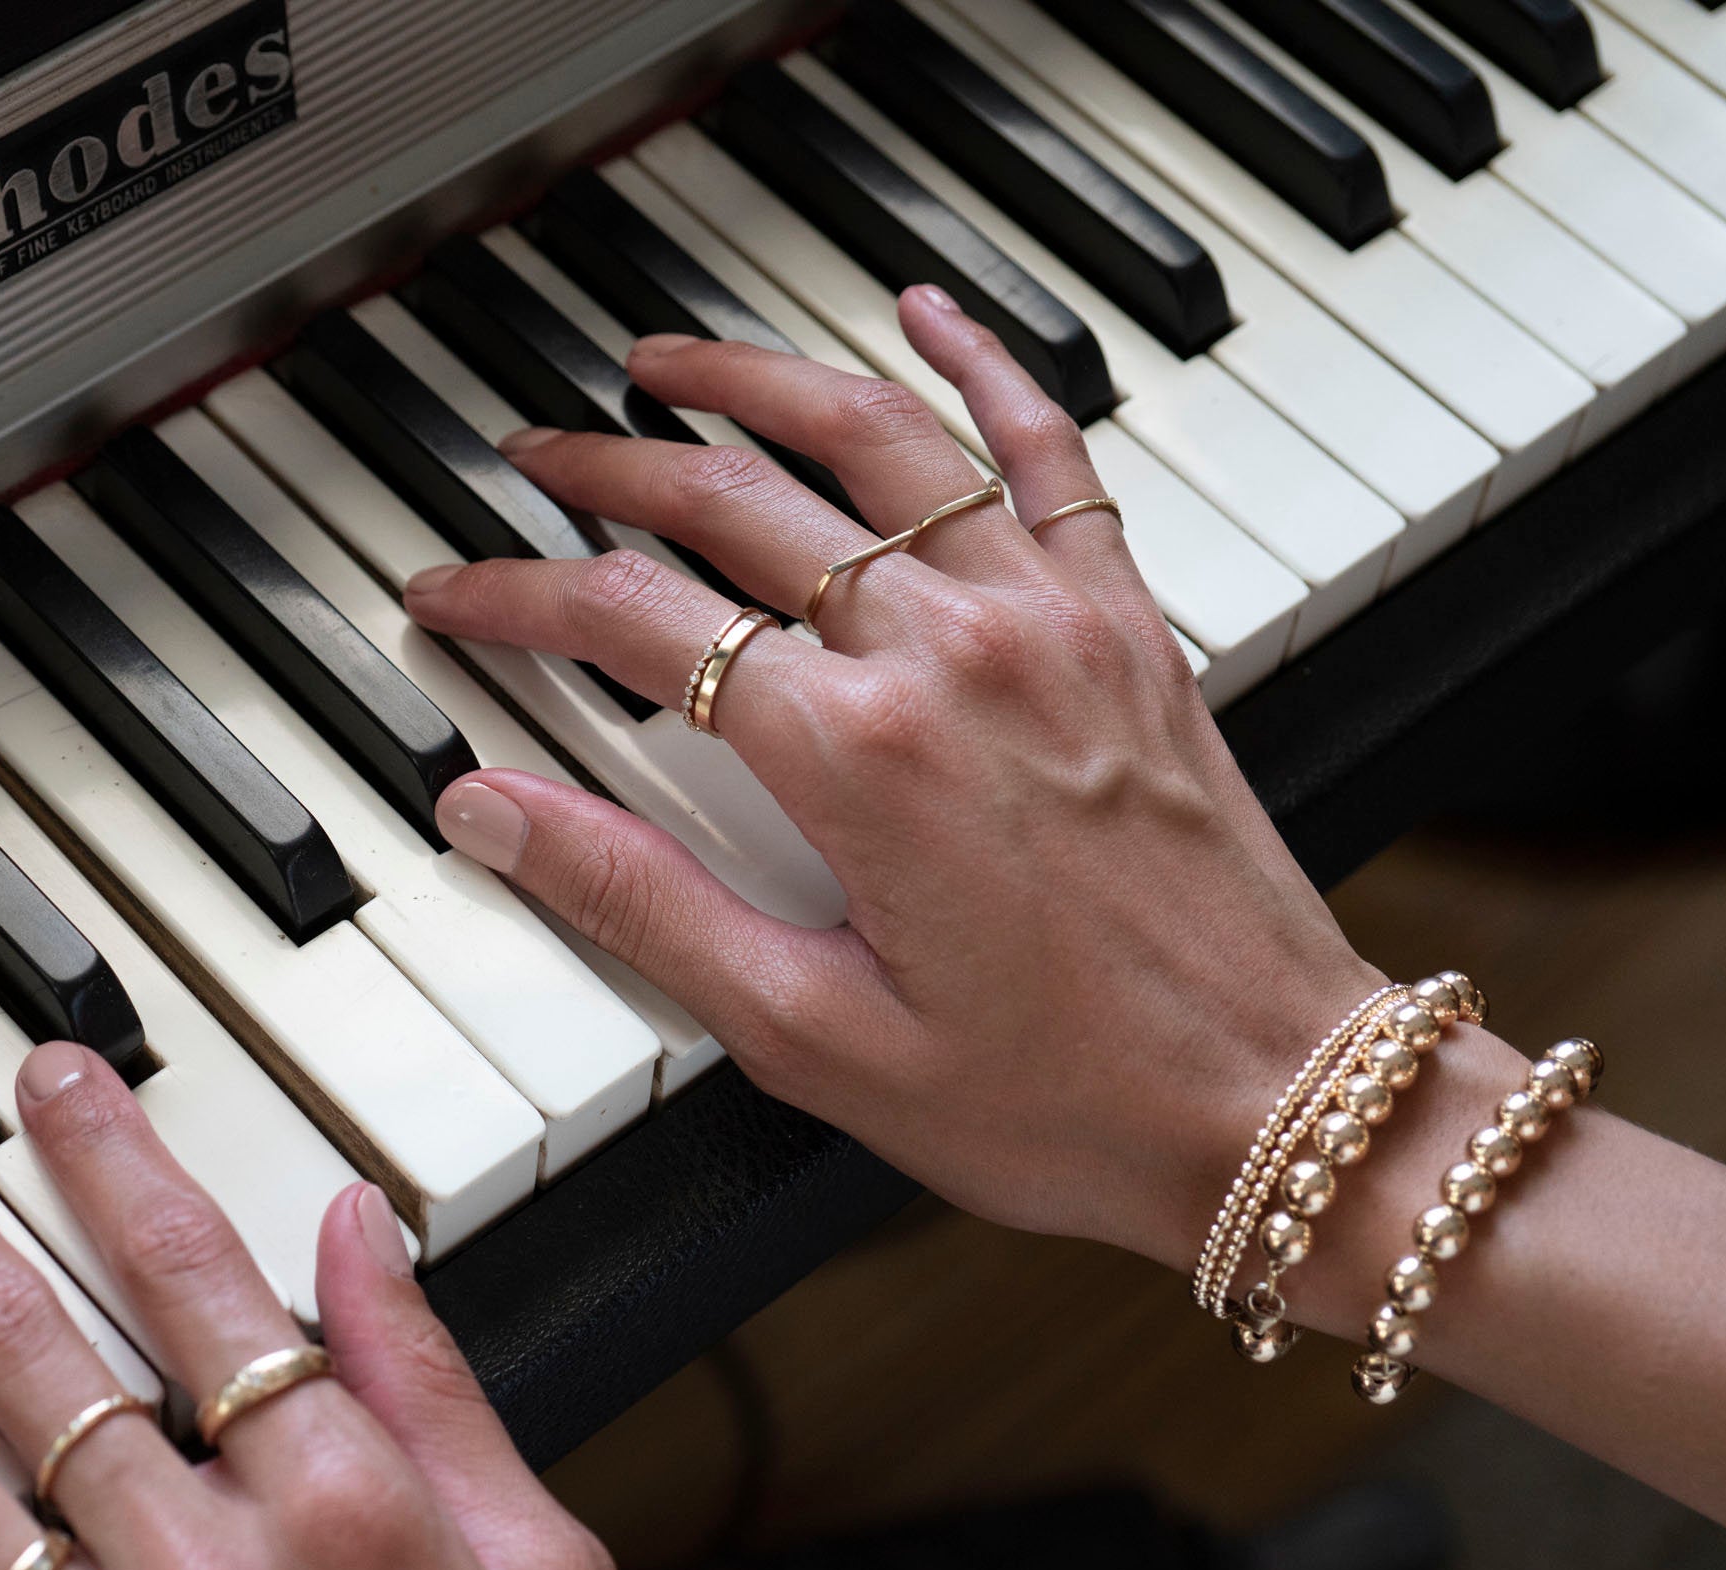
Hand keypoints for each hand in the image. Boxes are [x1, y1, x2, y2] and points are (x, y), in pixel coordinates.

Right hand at [405, 288, 1374, 1268]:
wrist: (1272, 1098)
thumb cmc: (1062, 1096)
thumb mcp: (816, 1033)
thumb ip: (643, 906)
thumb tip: (498, 814)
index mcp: (857, 756)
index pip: (637, 620)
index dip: (518, 596)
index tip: (453, 597)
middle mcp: (951, 652)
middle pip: (737, 502)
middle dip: (607, 468)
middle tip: (531, 457)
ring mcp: (1051, 620)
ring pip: (878, 440)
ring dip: (757, 383)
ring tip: (666, 361)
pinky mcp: (1128, 624)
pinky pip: (1051, 451)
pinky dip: (984, 367)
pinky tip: (926, 315)